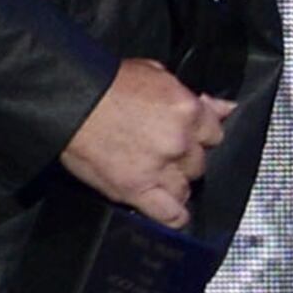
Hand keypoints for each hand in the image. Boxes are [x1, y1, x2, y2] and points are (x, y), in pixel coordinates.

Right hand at [61, 56, 231, 230]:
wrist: (68, 98)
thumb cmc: (106, 84)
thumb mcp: (156, 75)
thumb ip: (193, 96)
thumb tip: (223, 107)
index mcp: (186, 110)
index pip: (214, 134)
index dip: (200, 137)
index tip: (190, 138)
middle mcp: (178, 141)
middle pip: (199, 163)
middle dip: (184, 159)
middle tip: (164, 153)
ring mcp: (158, 168)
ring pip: (186, 188)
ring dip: (176, 184)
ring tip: (158, 176)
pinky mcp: (134, 189)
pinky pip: (168, 214)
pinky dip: (174, 216)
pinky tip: (173, 213)